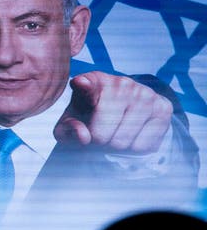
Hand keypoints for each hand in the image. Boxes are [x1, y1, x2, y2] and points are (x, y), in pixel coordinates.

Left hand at [53, 71, 172, 153]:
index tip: (79, 83)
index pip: (87, 84)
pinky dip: (134, 148)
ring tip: (114, 133)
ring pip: (122, 142)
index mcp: (93, 81)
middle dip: (97, 143)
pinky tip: (132, 134)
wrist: (124, 111)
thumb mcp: (71, 123)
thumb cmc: (89, 116)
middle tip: (99, 135)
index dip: (83, 85)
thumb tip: (84, 136)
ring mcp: (144, 93)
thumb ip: (67, 130)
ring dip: (115, 147)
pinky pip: (142, 145)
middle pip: (101, 134)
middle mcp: (120, 83)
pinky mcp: (162, 107)